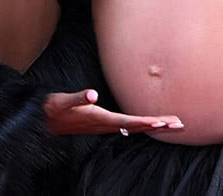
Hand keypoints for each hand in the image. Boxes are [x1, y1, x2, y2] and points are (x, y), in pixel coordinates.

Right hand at [44, 90, 184, 135]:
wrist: (43, 120)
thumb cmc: (54, 108)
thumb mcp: (63, 101)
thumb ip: (78, 97)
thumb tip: (91, 94)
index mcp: (100, 119)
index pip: (128, 122)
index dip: (145, 122)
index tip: (162, 122)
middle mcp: (105, 125)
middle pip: (136, 127)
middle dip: (157, 126)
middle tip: (179, 124)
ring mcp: (104, 126)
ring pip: (133, 128)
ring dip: (152, 126)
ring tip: (170, 124)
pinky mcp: (102, 123)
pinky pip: (127, 126)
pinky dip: (141, 124)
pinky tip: (148, 123)